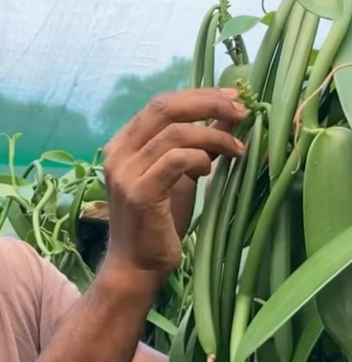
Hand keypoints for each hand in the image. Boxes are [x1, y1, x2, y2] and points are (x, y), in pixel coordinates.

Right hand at [100, 88, 247, 287]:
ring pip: (175, 133)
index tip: (234, 99)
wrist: (137, 264)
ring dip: (214, 136)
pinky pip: (176, 159)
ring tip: (236, 150)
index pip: (161, 104)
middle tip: (243, 111)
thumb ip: (195, 145)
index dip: (200, 96)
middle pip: (164, 109)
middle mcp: (118, 154)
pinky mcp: (139, 193)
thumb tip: (227, 116)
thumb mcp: (180, 176)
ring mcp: (125, 173)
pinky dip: (200, 158)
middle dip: (209, 104)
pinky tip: (210, 170)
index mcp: (123, 144)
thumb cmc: (158, 222)